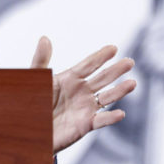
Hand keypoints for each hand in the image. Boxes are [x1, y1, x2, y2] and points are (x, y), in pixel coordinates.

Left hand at [30, 36, 136, 153]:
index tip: (113, 48)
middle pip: (102, 79)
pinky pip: (101, 121)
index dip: (100, 56)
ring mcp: (84, 108)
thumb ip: (41, 60)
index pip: (88, 65)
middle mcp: (81, 91)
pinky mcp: (84, 124)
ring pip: (106, 98)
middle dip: (115, 70)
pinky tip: (120, 113)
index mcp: (70, 78)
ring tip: (132, 83)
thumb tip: (44, 38)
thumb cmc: (33, 100)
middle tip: (129, 62)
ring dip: (119, 91)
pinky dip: (110, 118)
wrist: (31, 126)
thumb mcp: (37, 78)